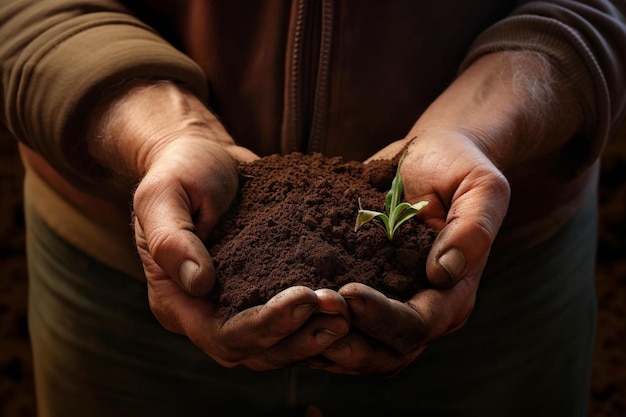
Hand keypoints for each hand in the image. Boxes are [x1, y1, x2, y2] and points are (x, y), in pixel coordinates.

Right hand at [88, 80, 349, 368]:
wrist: (207, 158)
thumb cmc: (180, 172)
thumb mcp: (163, 195)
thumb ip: (171, 239)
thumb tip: (198, 283)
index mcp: (177, 301)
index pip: (222, 335)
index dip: (265, 327)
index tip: (304, 298)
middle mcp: (208, 314)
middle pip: (256, 351)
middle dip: (299, 338)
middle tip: (341, 314)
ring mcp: (238, 306)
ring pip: (279, 345)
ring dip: (315, 336)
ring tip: (350, 315)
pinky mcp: (264, 293)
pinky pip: (293, 321)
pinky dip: (319, 320)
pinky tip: (350, 307)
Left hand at [312, 51, 582, 375]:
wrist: (432, 157)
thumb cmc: (459, 168)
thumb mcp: (482, 187)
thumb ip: (473, 228)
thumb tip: (444, 272)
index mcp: (454, 294)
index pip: (417, 325)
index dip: (382, 316)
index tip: (348, 291)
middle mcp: (424, 310)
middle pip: (386, 352)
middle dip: (348, 339)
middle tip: (314, 309)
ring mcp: (393, 306)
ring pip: (361, 351)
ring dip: (328, 343)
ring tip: (295, 318)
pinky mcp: (368, 294)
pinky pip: (344, 328)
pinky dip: (318, 328)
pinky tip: (290, 310)